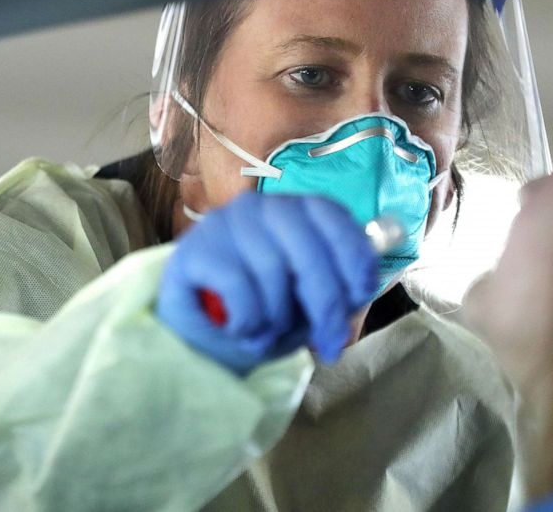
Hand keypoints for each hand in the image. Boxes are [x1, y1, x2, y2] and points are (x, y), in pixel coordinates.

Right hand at [156, 192, 377, 374]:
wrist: (197, 334)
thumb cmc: (259, 311)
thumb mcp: (306, 302)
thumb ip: (335, 290)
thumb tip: (355, 295)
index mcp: (295, 211)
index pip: (335, 220)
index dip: (354, 260)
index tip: (358, 298)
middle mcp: (261, 207)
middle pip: (308, 251)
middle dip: (325, 305)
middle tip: (329, 345)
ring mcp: (224, 224)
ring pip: (272, 271)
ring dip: (278, 318)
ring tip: (268, 335)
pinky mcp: (195, 249)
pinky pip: (238, 286)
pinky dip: (248, 321)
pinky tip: (241, 330)